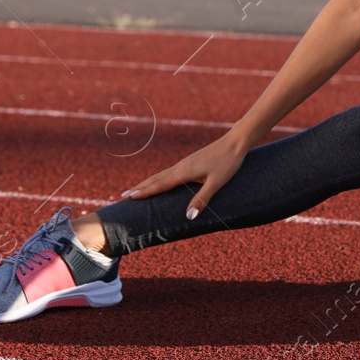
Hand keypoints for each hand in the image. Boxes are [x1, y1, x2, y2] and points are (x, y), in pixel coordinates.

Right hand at [118, 130, 250, 219]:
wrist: (236, 142)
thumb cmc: (228, 162)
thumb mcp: (216, 183)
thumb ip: (202, 199)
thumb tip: (188, 217)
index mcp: (184, 172)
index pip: (159, 184)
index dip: (144, 192)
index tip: (129, 198)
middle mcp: (180, 167)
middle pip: (155, 179)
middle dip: (140, 188)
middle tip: (123, 196)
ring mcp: (185, 163)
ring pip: (161, 175)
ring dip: (147, 183)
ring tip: (136, 190)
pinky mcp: (190, 162)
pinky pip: (169, 173)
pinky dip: (158, 179)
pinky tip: (160, 181)